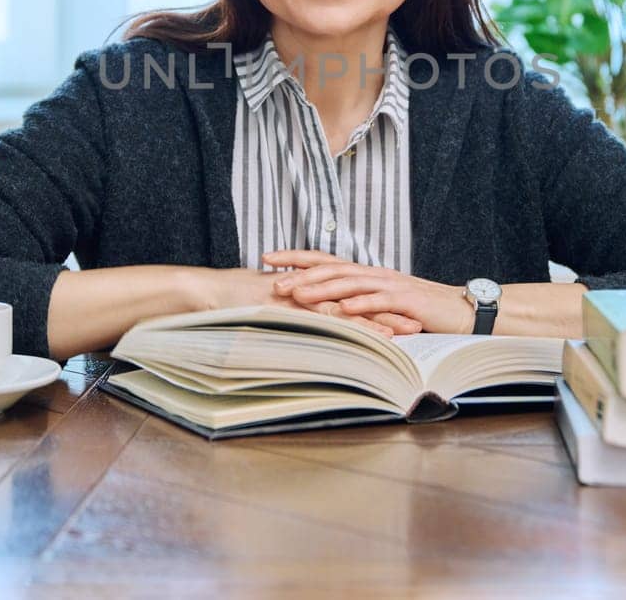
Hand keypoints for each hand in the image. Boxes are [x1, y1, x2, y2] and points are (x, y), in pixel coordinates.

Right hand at [193, 267, 412, 337]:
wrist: (205, 291)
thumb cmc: (231, 300)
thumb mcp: (266, 307)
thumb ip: (287, 312)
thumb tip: (301, 325)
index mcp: (306, 289)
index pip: (348, 297)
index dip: (375, 305)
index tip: (402, 314)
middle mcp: (308, 290)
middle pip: (356, 301)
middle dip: (389, 311)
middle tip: (419, 320)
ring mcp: (301, 297)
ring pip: (349, 309)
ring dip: (380, 320)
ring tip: (408, 330)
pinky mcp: (291, 307)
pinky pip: (326, 318)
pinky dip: (351, 327)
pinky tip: (373, 336)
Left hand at [263, 250, 474, 335]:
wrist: (460, 310)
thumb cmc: (419, 311)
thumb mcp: (381, 305)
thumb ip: (355, 303)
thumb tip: (322, 308)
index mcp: (366, 274)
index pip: (325, 261)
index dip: (296, 258)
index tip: (267, 258)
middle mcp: (374, 274)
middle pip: (331, 269)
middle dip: (300, 274)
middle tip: (272, 282)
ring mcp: (391, 285)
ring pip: (350, 283)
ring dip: (322, 289)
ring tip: (297, 295)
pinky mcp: (407, 301)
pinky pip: (381, 301)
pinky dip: (361, 304)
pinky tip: (343, 309)